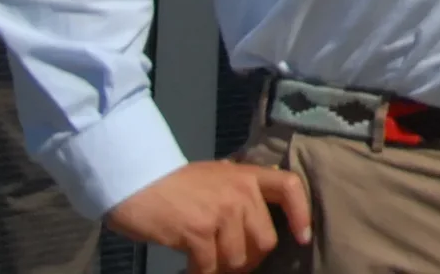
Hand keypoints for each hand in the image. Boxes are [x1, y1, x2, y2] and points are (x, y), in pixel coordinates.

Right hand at [105, 161, 310, 273]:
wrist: (136, 182)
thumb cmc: (174, 183)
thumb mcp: (215, 176)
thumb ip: (238, 190)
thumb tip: (256, 215)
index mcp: (247, 175)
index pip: (290, 187)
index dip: (301, 214)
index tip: (303, 238)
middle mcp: (240, 192)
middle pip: (266, 240)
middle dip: (250, 259)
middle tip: (231, 263)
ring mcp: (221, 212)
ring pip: (238, 259)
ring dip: (223, 270)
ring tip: (207, 265)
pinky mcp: (199, 233)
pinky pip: (210, 267)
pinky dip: (201, 273)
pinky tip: (190, 269)